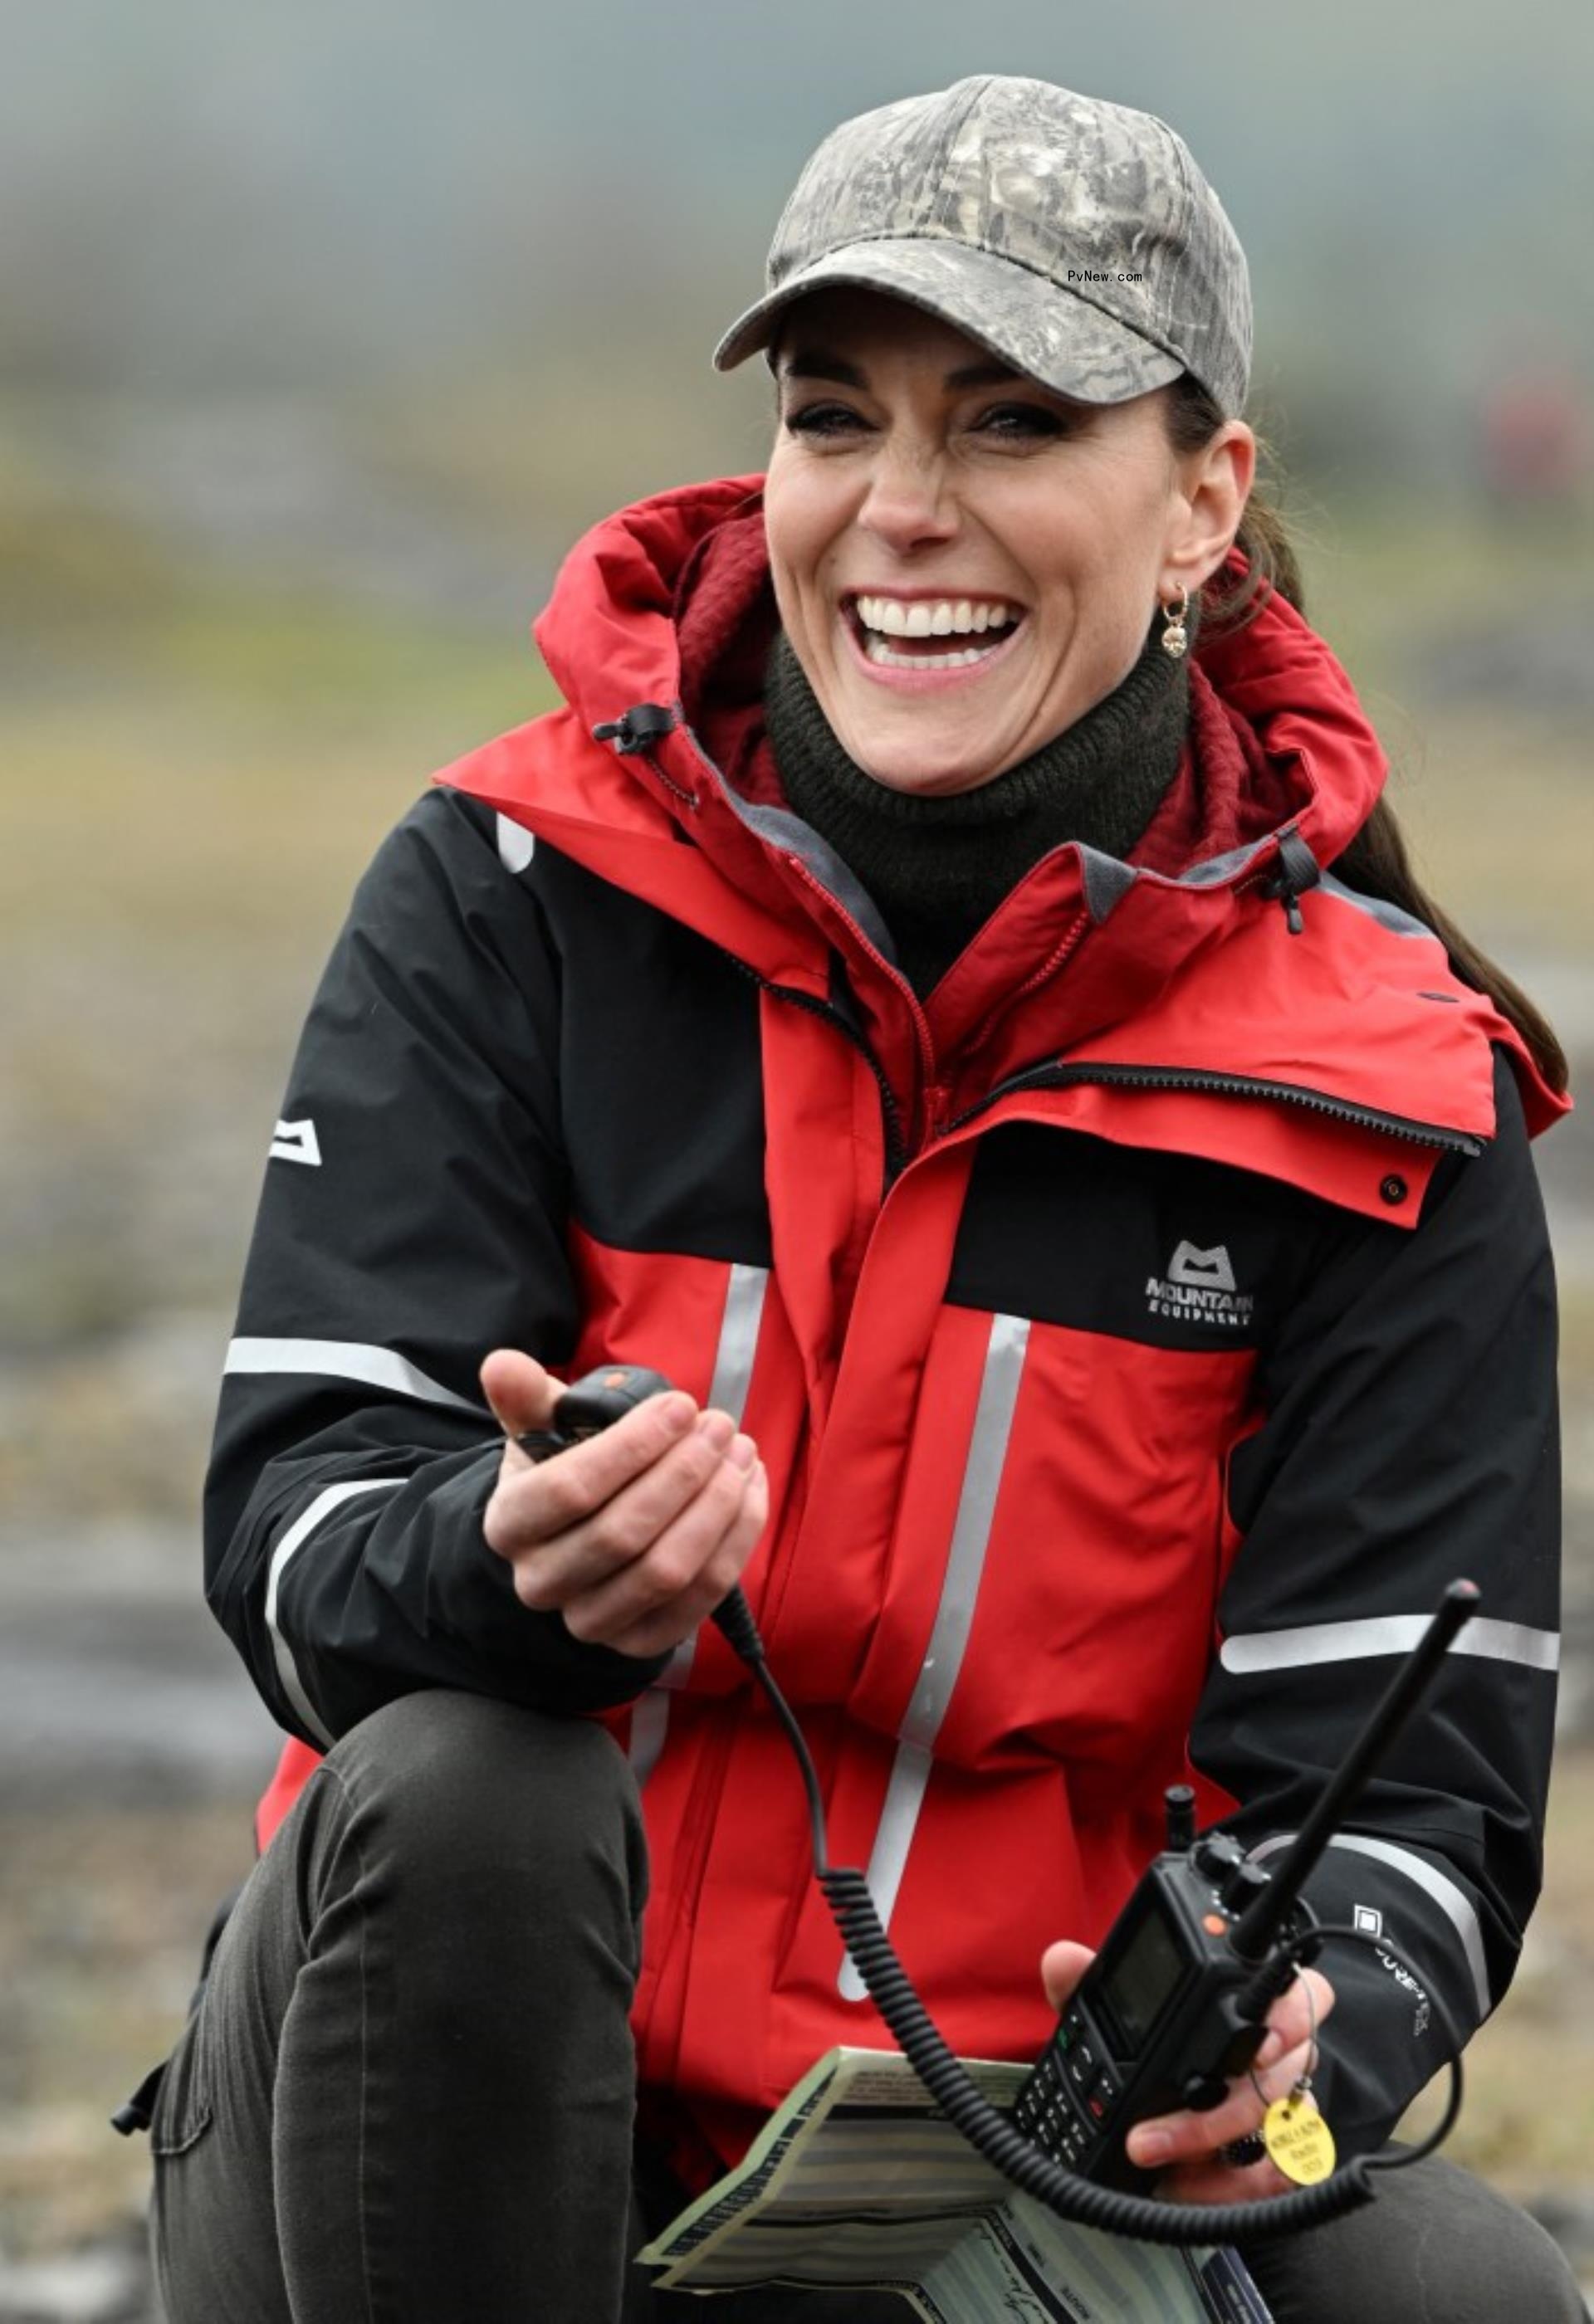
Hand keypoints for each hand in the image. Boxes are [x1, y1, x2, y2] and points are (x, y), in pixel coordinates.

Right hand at [480, 1350, 767, 1659]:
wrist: (570, 1547)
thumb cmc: (561, 1472)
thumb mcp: (539, 1431)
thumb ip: (527, 1397)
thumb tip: (502, 1363)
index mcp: (510, 1524)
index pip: (571, 1489)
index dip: (633, 1446)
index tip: (681, 1405)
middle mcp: (542, 1583)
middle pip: (624, 1534)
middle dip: (685, 1473)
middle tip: (720, 1426)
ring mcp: (590, 1622)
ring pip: (666, 1571)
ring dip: (716, 1507)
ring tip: (741, 1453)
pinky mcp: (640, 1642)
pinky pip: (700, 1600)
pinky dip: (736, 1543)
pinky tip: (750, 1491)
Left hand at [1038, 1939, 1335, 2204]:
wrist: (1159, 2113)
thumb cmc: (1152, 2048)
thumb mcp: (1113, 2012)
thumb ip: (1087, 1982)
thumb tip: (1063, 1960)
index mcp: (1255, 2003)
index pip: (1306, 1994)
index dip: (1294, 2013)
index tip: (1263, 2040)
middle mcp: (1281, 2056)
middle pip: (1284, 2074)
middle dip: (1225, 2101)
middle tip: (1180, 2111)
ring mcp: (1283, 2111)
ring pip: (1277, 2129)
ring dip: (1211, 2143)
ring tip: (1153, 2150)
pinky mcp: (1277, 2163)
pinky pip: (1276, 2179)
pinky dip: (1232, 2186)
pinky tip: (1186, 2183)